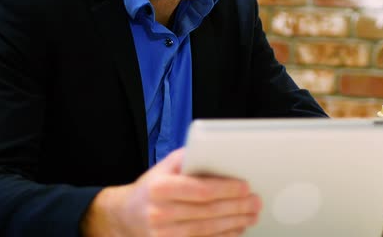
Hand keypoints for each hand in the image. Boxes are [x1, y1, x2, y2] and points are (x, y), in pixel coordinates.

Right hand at [81, 148, 261, 236]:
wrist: (127, 215)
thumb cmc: (153, 187)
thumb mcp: (166, 166)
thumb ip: (191, 157)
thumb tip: (221, 154)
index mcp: (160, 188)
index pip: (200, 190)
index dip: (226, 189)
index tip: (245, 186)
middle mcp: (159, 213)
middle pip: (208, 211)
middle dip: (237, 207)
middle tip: (255, 201)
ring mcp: (163, 235)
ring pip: (208, 230)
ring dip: (235, 223)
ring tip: (251, 214)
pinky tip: (237, 229)